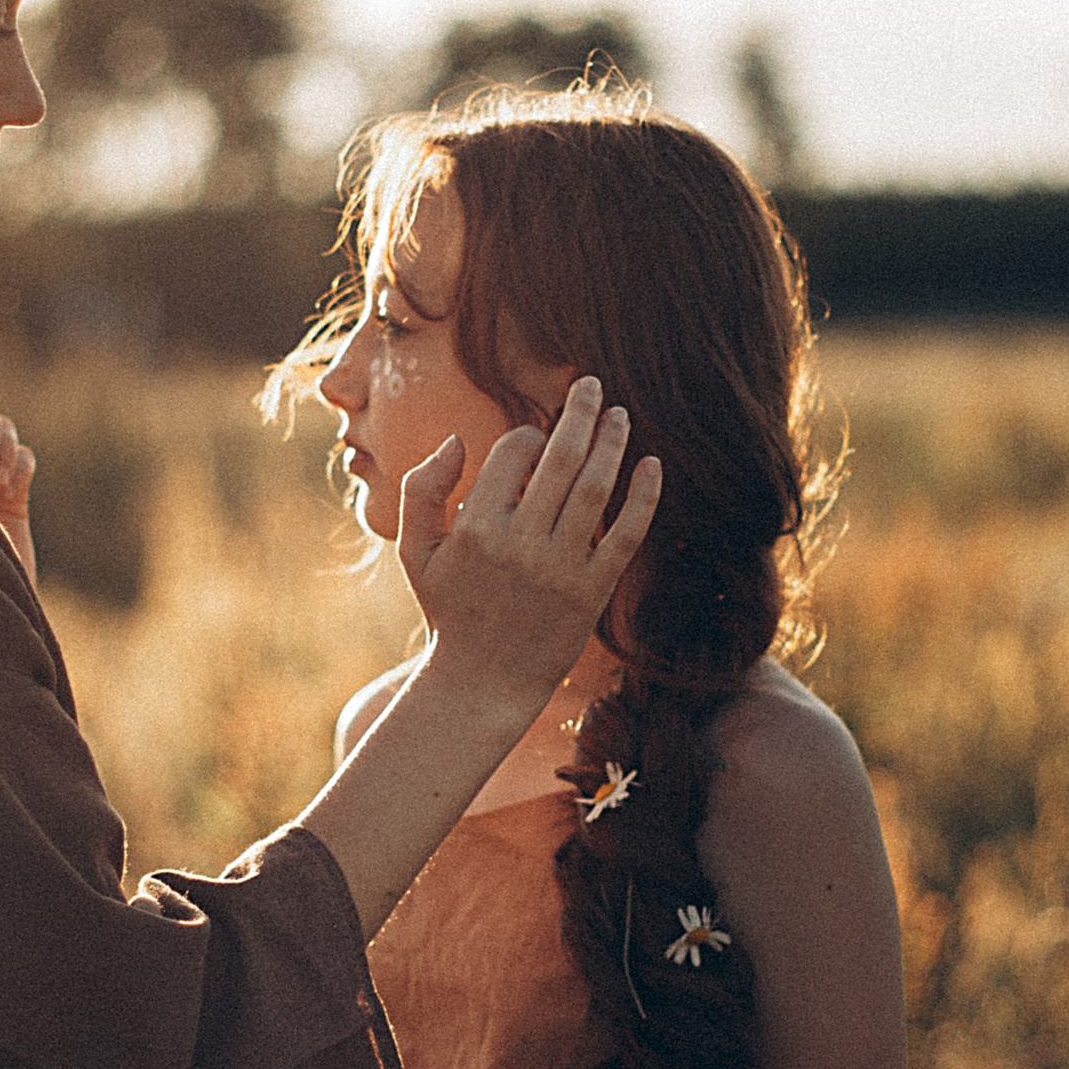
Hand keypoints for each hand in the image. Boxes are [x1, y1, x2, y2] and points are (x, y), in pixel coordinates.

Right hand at [397, 379, 660, 719]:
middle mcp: (519, 545)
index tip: (534, 436)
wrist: (483, 683)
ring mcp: (559, 569)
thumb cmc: (449, 610)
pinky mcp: (592, 592)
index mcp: (475, 529)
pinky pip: (626, 535)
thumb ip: (422, 491)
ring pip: (595, 489)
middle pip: (560, 459)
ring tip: (619, 415)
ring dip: (612, 443)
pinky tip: (652, 465)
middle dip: (579, 413)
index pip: (512, 454)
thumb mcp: (415, 553)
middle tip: (592, 385)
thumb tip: (456, 443)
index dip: (527, 434)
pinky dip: (644, 497)